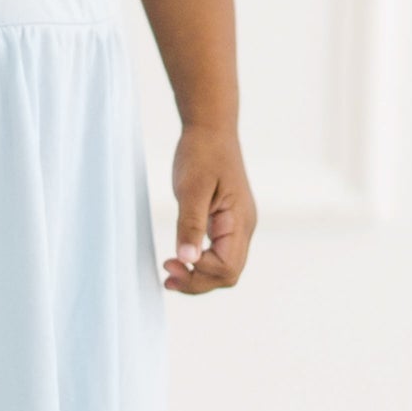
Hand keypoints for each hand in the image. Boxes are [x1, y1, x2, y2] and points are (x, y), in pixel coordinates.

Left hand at [162, 124, 254, 293]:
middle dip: (198, 282)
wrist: (211, 128)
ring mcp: (238, 225)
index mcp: (240, 221)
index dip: (200, 275)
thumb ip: (190, 224)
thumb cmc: (202, 153)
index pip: (227, 268)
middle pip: (228, 274)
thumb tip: (187, 260)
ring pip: (225, 267)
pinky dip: (201, 262)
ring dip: (199, 275)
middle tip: (166, 275)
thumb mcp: (191, 188)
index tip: (170, 263)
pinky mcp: (228, 221)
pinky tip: (182, 259)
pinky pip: (220, 252)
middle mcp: (244, 227)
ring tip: (169, 273)